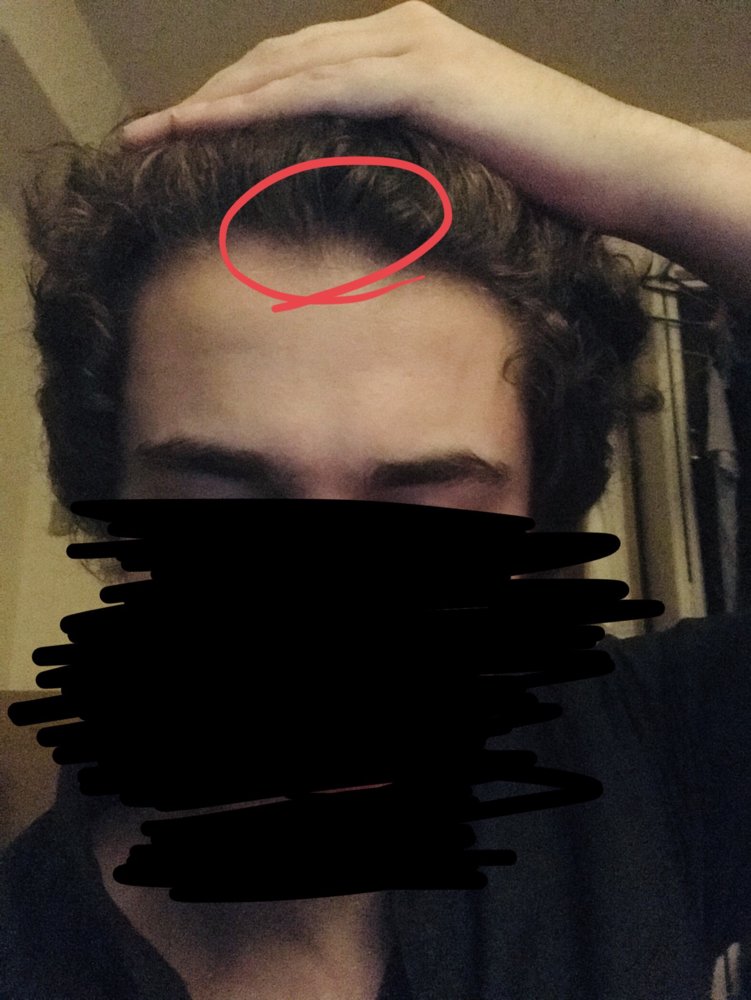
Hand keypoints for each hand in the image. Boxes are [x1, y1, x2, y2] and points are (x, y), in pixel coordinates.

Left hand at [120, 2, 648, 230]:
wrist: (614, 166)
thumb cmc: (543, 180)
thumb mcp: (456, 162)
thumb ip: (402, 159)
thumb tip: (356, 198)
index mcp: (403, 48)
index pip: (297, 69)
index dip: (235, 100)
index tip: (183, 138)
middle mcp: (399, 30)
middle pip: (277, 60)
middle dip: (206, 98)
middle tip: (145, 137)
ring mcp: (411, 45)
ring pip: (288, 67)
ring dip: (216, 101)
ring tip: (157, 135)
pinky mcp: (425, 74)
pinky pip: (324, 87)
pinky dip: (263, 106)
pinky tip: (214, 127)